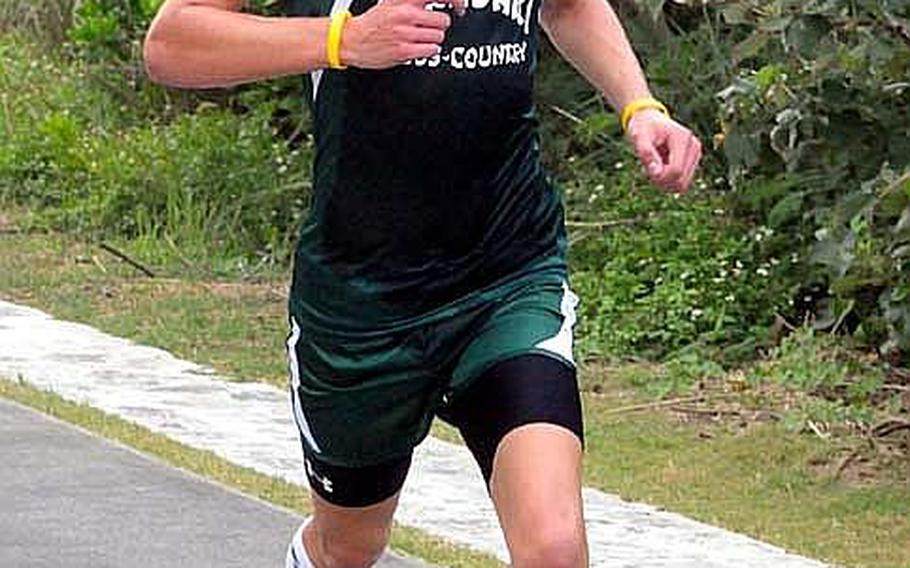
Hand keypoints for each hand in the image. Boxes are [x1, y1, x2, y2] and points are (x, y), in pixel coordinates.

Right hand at [341, 0, 463, 68]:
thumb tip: (436, 1)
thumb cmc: (374, 23)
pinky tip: (419, 48)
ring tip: (419, 39)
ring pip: (438, 37)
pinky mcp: (404, 50)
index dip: (456, 1)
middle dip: (439, 26)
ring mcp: (405, 32)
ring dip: (433, 40)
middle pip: (443, 20)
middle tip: (429, 29)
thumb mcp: (392, 2)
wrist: (352, 40)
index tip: (460, 7)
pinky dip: (429, 51)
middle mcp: (405, 13)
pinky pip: (431, 50)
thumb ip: (413, 1)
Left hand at [626, 110, 701, 193]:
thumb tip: (655, 172)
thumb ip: (646, 153)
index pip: (675, 170)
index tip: (646, 169)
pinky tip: (660, 170)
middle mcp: (694, 147)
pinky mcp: (693, 162)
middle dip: (661, 181)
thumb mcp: (639, 136)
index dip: (659, 176)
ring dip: (664, 183)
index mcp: (683, 138)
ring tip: (653, 168)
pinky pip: (681, 183)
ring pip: (682, 185)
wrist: (650, 121)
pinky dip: (668, 182)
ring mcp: (695, 155)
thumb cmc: (643, 127)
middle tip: (648, 170)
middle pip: (680, 181)